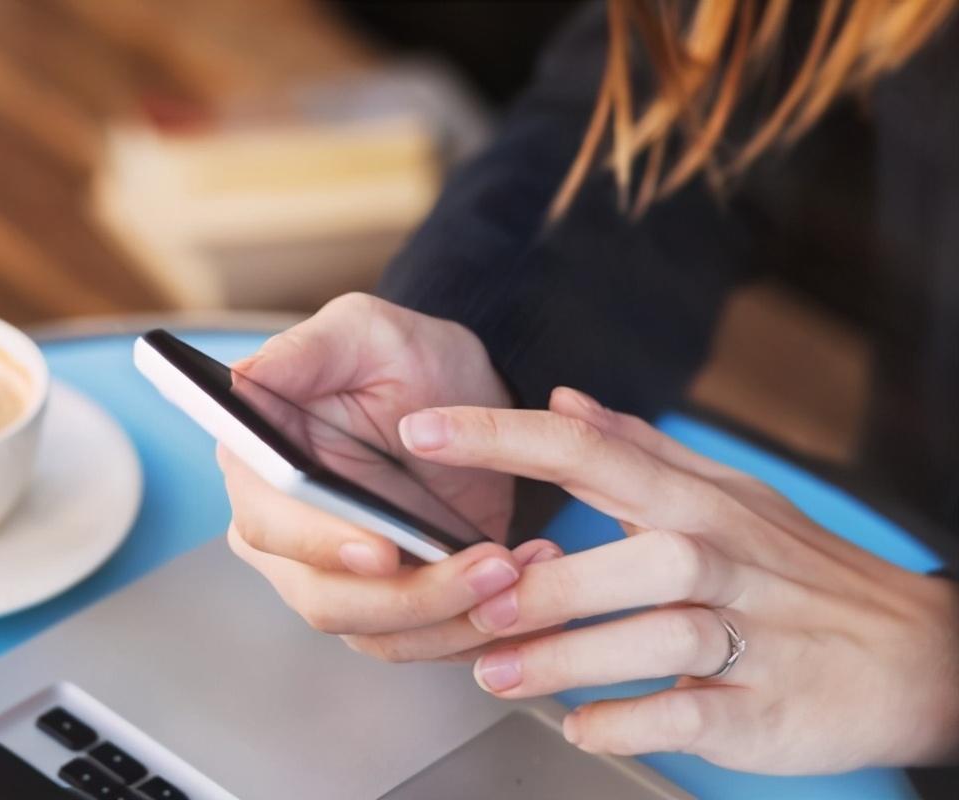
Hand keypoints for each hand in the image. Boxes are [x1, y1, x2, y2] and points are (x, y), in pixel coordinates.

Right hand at [222, 293, 524, 638]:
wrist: (467, 396)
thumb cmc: (406, 356)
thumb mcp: (362, 331)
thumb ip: (302, 352)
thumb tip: (240, 381)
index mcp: (260, 467)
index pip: (269, 525)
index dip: (319, 544)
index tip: (381, 550)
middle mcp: (286, 532)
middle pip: (325, 598)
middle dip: (411, 594)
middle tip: (490, 566)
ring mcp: (336, 576)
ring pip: (378, 631)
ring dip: (454, 616)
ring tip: (519, 571)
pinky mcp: (391, 603)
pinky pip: (423, 642)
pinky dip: (475, 627)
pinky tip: (525, 585)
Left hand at [384, 387, 958, 772]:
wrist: (913, 654)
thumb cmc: (798, 569)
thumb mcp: (724, 494)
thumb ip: (637, 449)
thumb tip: (564, 402)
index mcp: (696, 501)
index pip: (589, 450)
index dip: (500, 436)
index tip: (420, 430)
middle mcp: (722, 558)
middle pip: (632, 553)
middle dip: (542, 582)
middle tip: (470, 603)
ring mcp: (750, 635)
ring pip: (658, 635)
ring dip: (568, 656)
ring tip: (499, 674)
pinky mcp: (764, 707)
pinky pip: (689, 713)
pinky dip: (627, 722)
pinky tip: (580, 724)